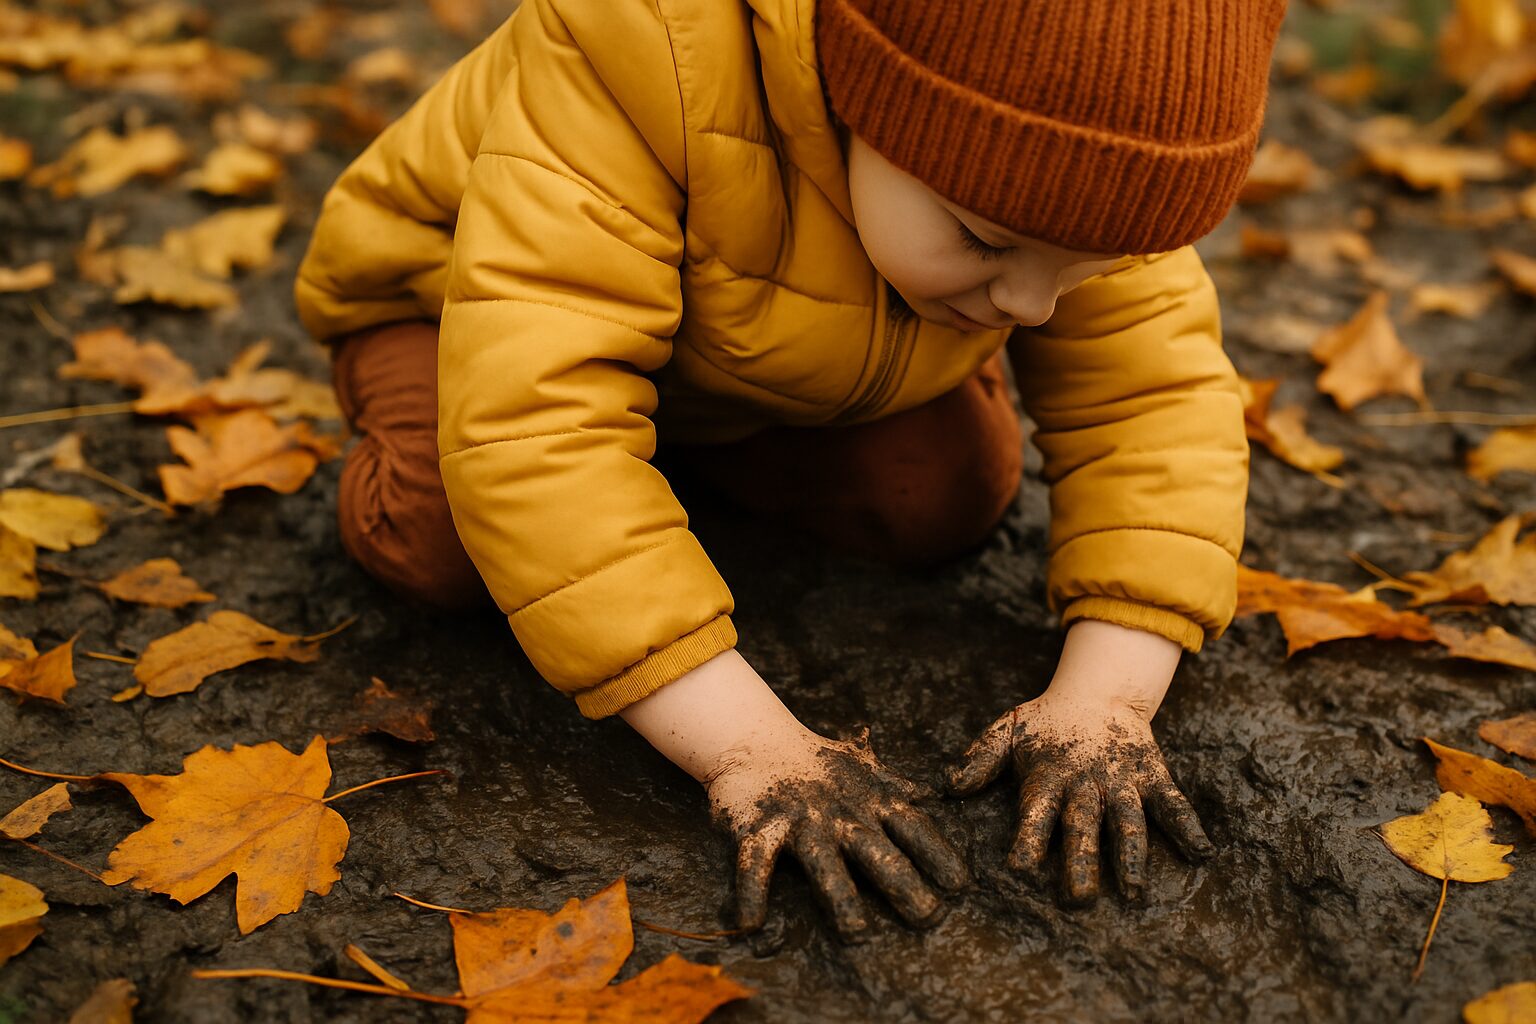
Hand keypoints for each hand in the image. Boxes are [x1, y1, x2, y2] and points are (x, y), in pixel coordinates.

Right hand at [707, 727, 969, 942]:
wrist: (753, 738)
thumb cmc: (815, 763)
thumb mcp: (861, 768)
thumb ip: (895, 786)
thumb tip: (934, 794)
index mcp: (869, 801)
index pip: (913, 828)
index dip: (938, 854)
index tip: (961, 886)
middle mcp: (839, 813)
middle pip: (877, 853)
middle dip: (904, 884)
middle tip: (929, 918)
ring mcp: (798, 821)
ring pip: (823, 863)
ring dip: (841, 897)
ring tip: (857, 933)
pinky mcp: (757, 828)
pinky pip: (754, 865)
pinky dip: (751, 895)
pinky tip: (752, 927)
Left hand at [947, 692, 1212, 904]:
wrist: (1098, 690)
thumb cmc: (1047, 722)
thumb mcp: (1008, 731)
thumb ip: (980, 759)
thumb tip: (949, 787)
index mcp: (1049, 777)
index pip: (1035, 813)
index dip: (1027, 839)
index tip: (1019, 869)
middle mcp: (1086, 784)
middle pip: (1083, 827)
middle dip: (1081, 864)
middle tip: (1079, 902)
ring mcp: (1123, 781)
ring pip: (1128, 822)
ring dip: (1131, 857)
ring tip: (1135, 892)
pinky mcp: (1153, 775)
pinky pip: (1173, 803)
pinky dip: (1189, 826)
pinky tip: (1203, 853)